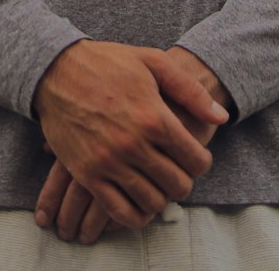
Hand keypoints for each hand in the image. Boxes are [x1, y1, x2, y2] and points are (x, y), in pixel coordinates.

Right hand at [33, 40, 227, 234]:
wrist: (57, 71)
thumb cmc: (108, 63)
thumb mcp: (153, 62)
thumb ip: (190, 92)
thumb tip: (221, 117)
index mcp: (153, 116)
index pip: (195, 159)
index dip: (201, 162)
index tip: (196, 158)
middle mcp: (133, 143)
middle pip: (176, 185)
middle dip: (184, 182)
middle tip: (178, 173)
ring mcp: (109, 162)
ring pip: (151, 202)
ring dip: (161, 199)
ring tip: (159, 185)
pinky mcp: (88, 175)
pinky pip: (120, 212)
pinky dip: (136, 216)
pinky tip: (140, 203)